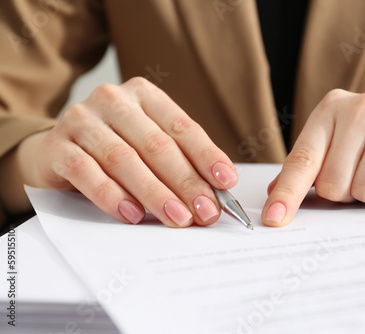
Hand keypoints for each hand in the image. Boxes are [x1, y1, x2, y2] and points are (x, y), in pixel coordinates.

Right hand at [17, 77, 237, 226]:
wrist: (59, 150)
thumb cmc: (115, 147)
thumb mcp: (149, 145)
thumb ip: (179, 161)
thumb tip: (215, 192)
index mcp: (144, 95)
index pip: (181, 127)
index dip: (206, 155)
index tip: (226, 182)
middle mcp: (114, 101)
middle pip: (156, 145)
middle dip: (185, 182)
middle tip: (205, 211)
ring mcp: (82, 120)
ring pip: (124, 159)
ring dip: (154, 193)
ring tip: (177, 217)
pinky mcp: (57, 146)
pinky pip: (87, 172)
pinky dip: (111, 196)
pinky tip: (132, 214)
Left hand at [263, 89, 364, 225]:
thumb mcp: (338, 155)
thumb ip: (307, 172)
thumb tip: (272, 198)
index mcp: (330, 110)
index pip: (302, 160)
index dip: (287, 193)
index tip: (273, 219)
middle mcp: (359, 106)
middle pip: (333, 183)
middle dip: (348, 195)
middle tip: (364, 180)